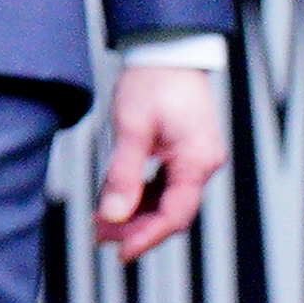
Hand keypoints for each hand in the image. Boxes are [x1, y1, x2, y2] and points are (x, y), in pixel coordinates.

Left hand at [94, 58, 228, 261]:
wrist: (167, 50)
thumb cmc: (152, 82)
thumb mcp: (132, 129)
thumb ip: (123, 174)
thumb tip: (113, 214)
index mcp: (197, 160)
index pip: (174, 215)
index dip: (146, 238)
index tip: (121, 252)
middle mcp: (204, 163)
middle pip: (171, 212)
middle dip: (135, 227)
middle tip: (100, 234)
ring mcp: (198, 158)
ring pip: (168, 200)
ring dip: (137, 213)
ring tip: (103, 220)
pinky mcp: (188, 153)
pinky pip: (167, 185)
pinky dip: (143, 195)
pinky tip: (119, 199)